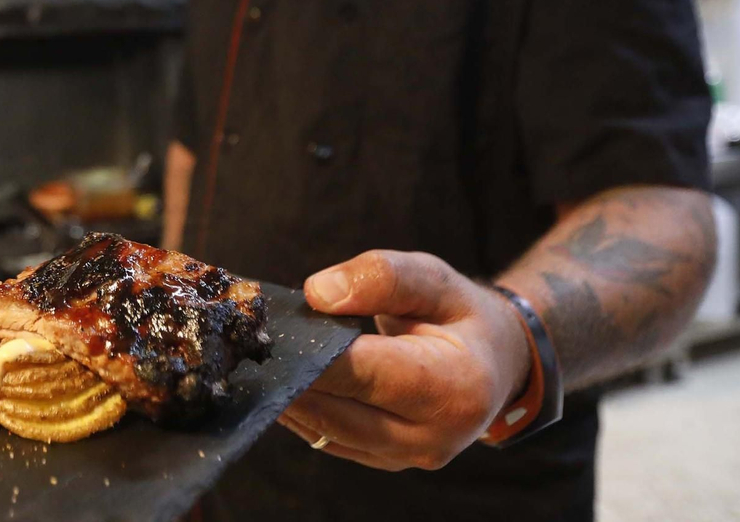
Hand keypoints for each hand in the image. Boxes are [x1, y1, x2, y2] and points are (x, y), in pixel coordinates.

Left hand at [279, 250, 530, 470]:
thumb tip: (318, 293)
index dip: (318, 357)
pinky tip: (280, 380)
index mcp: (456, 386)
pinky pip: (329, 439)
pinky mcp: (383, 461)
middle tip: (248, 345)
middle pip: (340, 411)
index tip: (275, 334)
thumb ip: (382, 277)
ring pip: (327, 431)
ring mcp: (407, 457)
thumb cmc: (460, 316)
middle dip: (293, 377)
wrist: (492, 365)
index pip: (369, 374)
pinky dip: (301, 410)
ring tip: (257, 358)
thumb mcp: (434, 279)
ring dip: (288, 397)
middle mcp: (433, 435)